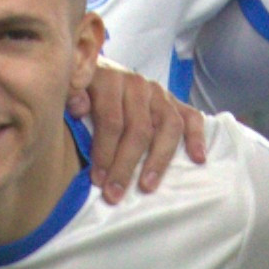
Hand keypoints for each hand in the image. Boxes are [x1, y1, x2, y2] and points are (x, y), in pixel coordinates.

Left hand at [76, 62, 210, 200]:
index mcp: (109, 79)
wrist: (97, 74)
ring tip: (147, 187)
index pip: (111, 120)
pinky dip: (197, 137)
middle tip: (115, 194)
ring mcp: (159, 92)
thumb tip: (78, 108)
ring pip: (167, 126)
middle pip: (138, 128)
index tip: (97, 181)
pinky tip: (198, 159)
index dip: (104, 152)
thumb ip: (70, 95)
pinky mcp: (175, 102)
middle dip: (126, 165)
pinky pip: (192, 117)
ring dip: (158, 159)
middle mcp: (136, 84)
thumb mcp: (69, 90)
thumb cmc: (81, 94)